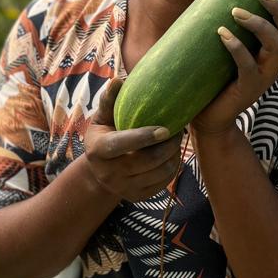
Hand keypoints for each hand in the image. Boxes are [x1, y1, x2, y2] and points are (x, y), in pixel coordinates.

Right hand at [84, 78, 182, 201]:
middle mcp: (108, 174)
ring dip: (173, 156)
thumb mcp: (102, 118)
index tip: (165, 128)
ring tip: (177, 141)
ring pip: (159, 173)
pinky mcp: (137, 197)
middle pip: (146, 161)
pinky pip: (163, 183)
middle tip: (179, 131)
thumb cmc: (105, 134)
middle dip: (168, 146)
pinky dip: (173, 167)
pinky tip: (172, 154)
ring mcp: (123, 189)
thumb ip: (110, 100)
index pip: (122, 145)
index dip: (144, 137)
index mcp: (98, 151)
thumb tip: (118, 80)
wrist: (100, 171)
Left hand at [190, 0, 277, 138]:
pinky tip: (222, 33)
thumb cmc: (221, 78)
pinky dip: (236, 47)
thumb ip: (241, 32)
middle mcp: (276, 63)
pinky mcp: (248, 88)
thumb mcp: (237, 52)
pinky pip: (248, 65)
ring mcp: (265, 76)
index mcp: (277, 53)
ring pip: (277, 45)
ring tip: (236, 11)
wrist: (213, 118)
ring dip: (258, 24)